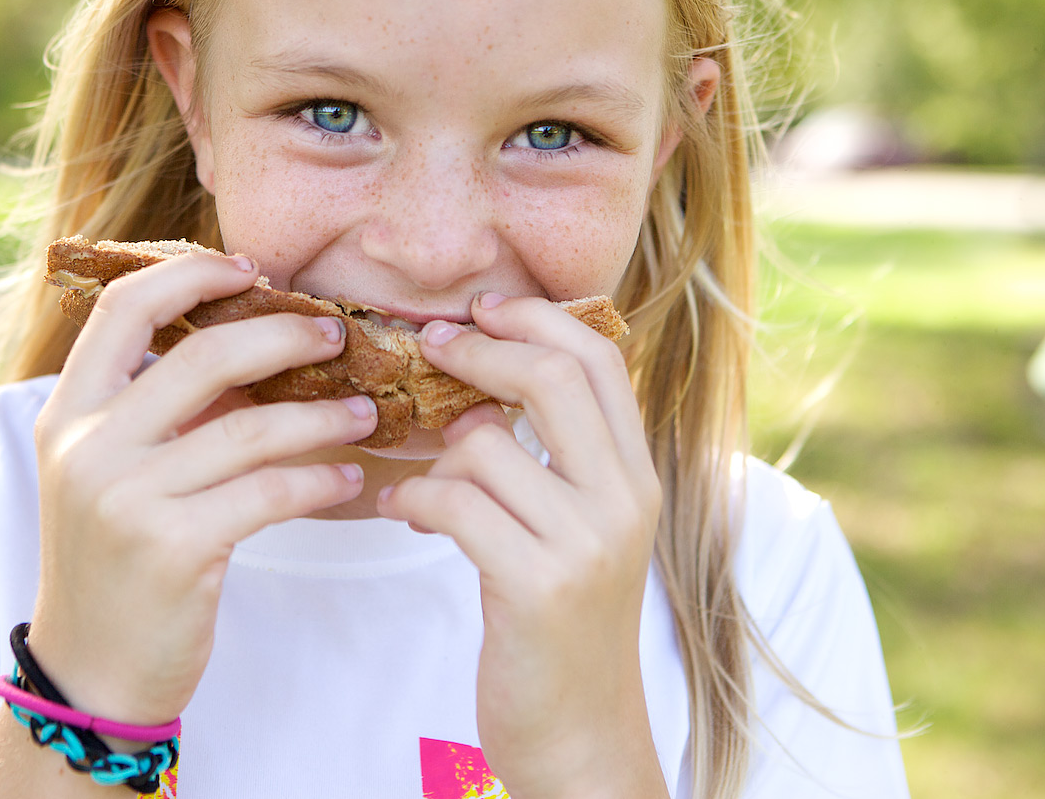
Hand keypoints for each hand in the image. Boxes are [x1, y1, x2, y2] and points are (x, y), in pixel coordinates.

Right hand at [27, 250, 376, 726]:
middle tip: (337, 337)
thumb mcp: (112, 473)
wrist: (90, 670)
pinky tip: (347, 478)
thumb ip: (159, 411)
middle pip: (203, 356)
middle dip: (284, 337)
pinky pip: (268, 491)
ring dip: (321, 415)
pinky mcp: (172, 547)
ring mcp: (126, 497)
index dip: (191, 275)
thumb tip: (255, 344)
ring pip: (249, 427)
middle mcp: (87, 446)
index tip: (251, 270)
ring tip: (365, 412)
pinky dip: (320, 478)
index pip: (125, 308)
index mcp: (68, 413)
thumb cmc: (117, 562)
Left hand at [377, 292, 667, 798]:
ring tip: (420, 487)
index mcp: (638, 477)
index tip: (480, 309)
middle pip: (552, 377)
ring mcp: (586, 542)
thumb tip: (482, 389)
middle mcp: (625, 500)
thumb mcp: (580, 532)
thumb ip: (556, 461)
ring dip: (433, 456)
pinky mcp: (538, 584)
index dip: (535, 319)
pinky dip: (413, 500)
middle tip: (430, 345)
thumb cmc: (562, 626)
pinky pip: (454, 503)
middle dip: (479, 350)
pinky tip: (406, 517)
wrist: (580, 735)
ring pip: (486, 444)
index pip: (599, 360)